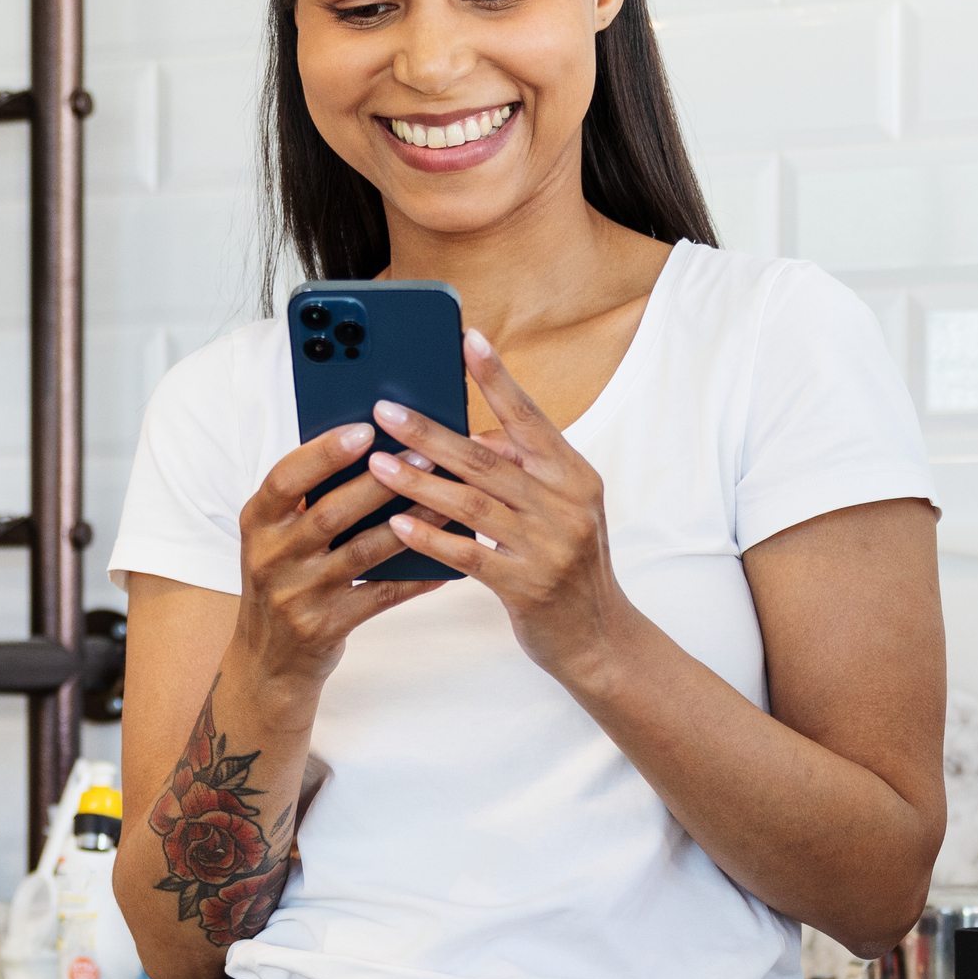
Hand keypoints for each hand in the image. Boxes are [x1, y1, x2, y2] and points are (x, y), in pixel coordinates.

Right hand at [230, 419, 430, 696]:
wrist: (267, 661)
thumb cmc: (284, 581)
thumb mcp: (277, 540)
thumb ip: (307, 502)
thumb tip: (371, 451)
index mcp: (257, 524)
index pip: (285, 479)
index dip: (324, 452)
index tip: (365, 428)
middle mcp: (271, 558)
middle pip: (331, 513)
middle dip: (382, 482)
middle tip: (425, 455)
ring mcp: (297, 596)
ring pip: (362, 552)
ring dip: (409, 523)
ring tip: (445, 498)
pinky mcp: (325, 627)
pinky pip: (381, 597)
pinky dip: (415, 579)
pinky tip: (446, 563)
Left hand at [371, 330, 637, 691]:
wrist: (600, 639)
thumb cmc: (569, 566)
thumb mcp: (560, 509)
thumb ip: (522, 472)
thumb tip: (469, 438)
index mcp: (574, 476)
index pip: (530, 417)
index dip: (497, 378)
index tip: (467, 340)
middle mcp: (565, 505)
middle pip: (486, 459)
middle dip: (430, 432)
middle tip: (386, 410)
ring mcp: (547, 546)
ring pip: (472, 504)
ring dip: (419, 482)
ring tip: (377, 464)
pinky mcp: (526, 586)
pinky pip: (468, 556)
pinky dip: (430, 538)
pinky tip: (396, 524)